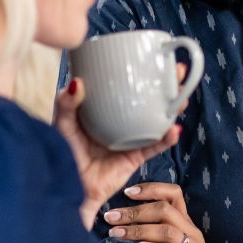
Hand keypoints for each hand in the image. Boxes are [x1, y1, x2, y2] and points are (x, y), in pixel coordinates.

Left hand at [52, 75, 182, 220]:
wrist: (65, 186)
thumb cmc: (59, 153)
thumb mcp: (61, 123)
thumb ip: (66, 103)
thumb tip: (77, 82)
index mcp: (104, 109)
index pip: (126, 85)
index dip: (141, 72)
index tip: (154, 56)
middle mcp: (120, 121)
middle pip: (148, 99)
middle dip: (167, 85)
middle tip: (177, 71)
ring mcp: (129, 139)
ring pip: (157, 120)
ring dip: (173, 109)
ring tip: (182, 99)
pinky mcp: (134, 158)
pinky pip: (154, 147)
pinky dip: (165, 139)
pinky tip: (173, 130)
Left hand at [102, 181, 207, 242]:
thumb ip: (153, 229)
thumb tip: (121, 218)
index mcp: (185, 222)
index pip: (173, 194)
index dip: (152, 188)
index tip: (127, 192)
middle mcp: (191, 231)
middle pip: (164, 210)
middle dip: (134, 212)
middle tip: (110, 217)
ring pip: (167, 231)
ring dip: (138, 230)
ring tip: (116, 233)